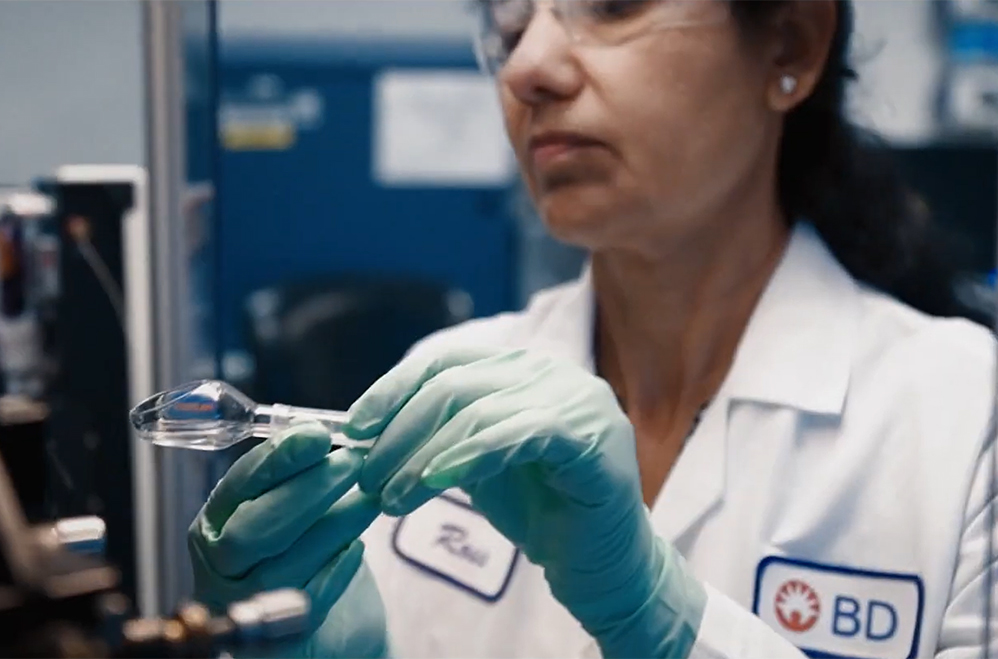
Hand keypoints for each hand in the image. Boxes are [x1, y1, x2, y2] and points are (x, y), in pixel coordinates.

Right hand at [188, 423, 388, 657]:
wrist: (334, 628)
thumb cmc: (311, 558)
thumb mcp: (298, 512)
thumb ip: (302, 476)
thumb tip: (325, 432)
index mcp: (217, 523)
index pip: (239, 485)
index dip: (276, 458)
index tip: (316, 435)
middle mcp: (221, 566)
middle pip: (251, 530)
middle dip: (305, 491)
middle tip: (352, 463)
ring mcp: (246, 605)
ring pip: (281, 566)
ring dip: (332, 525)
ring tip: (369, 499)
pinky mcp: (279, 642)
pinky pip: (308, 603)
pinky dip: (335, 571)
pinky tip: (358, 548)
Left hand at [346, 346, 706, 658]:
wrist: (600, 562)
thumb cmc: (538, 509)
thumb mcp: (474, 462)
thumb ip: (436, 436)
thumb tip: (365, 430)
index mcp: (521, 368)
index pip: (445, 362)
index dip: (393, 390)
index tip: (354, 427)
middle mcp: (550, 371)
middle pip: (454, 384)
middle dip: (400, 431)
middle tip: (368, 476)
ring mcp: (576, 398)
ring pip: (477, 410)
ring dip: (422, 455)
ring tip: (391, 496)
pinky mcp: (592, 435)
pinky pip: (518, 435)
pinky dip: (468, 456)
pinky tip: (433, 482)